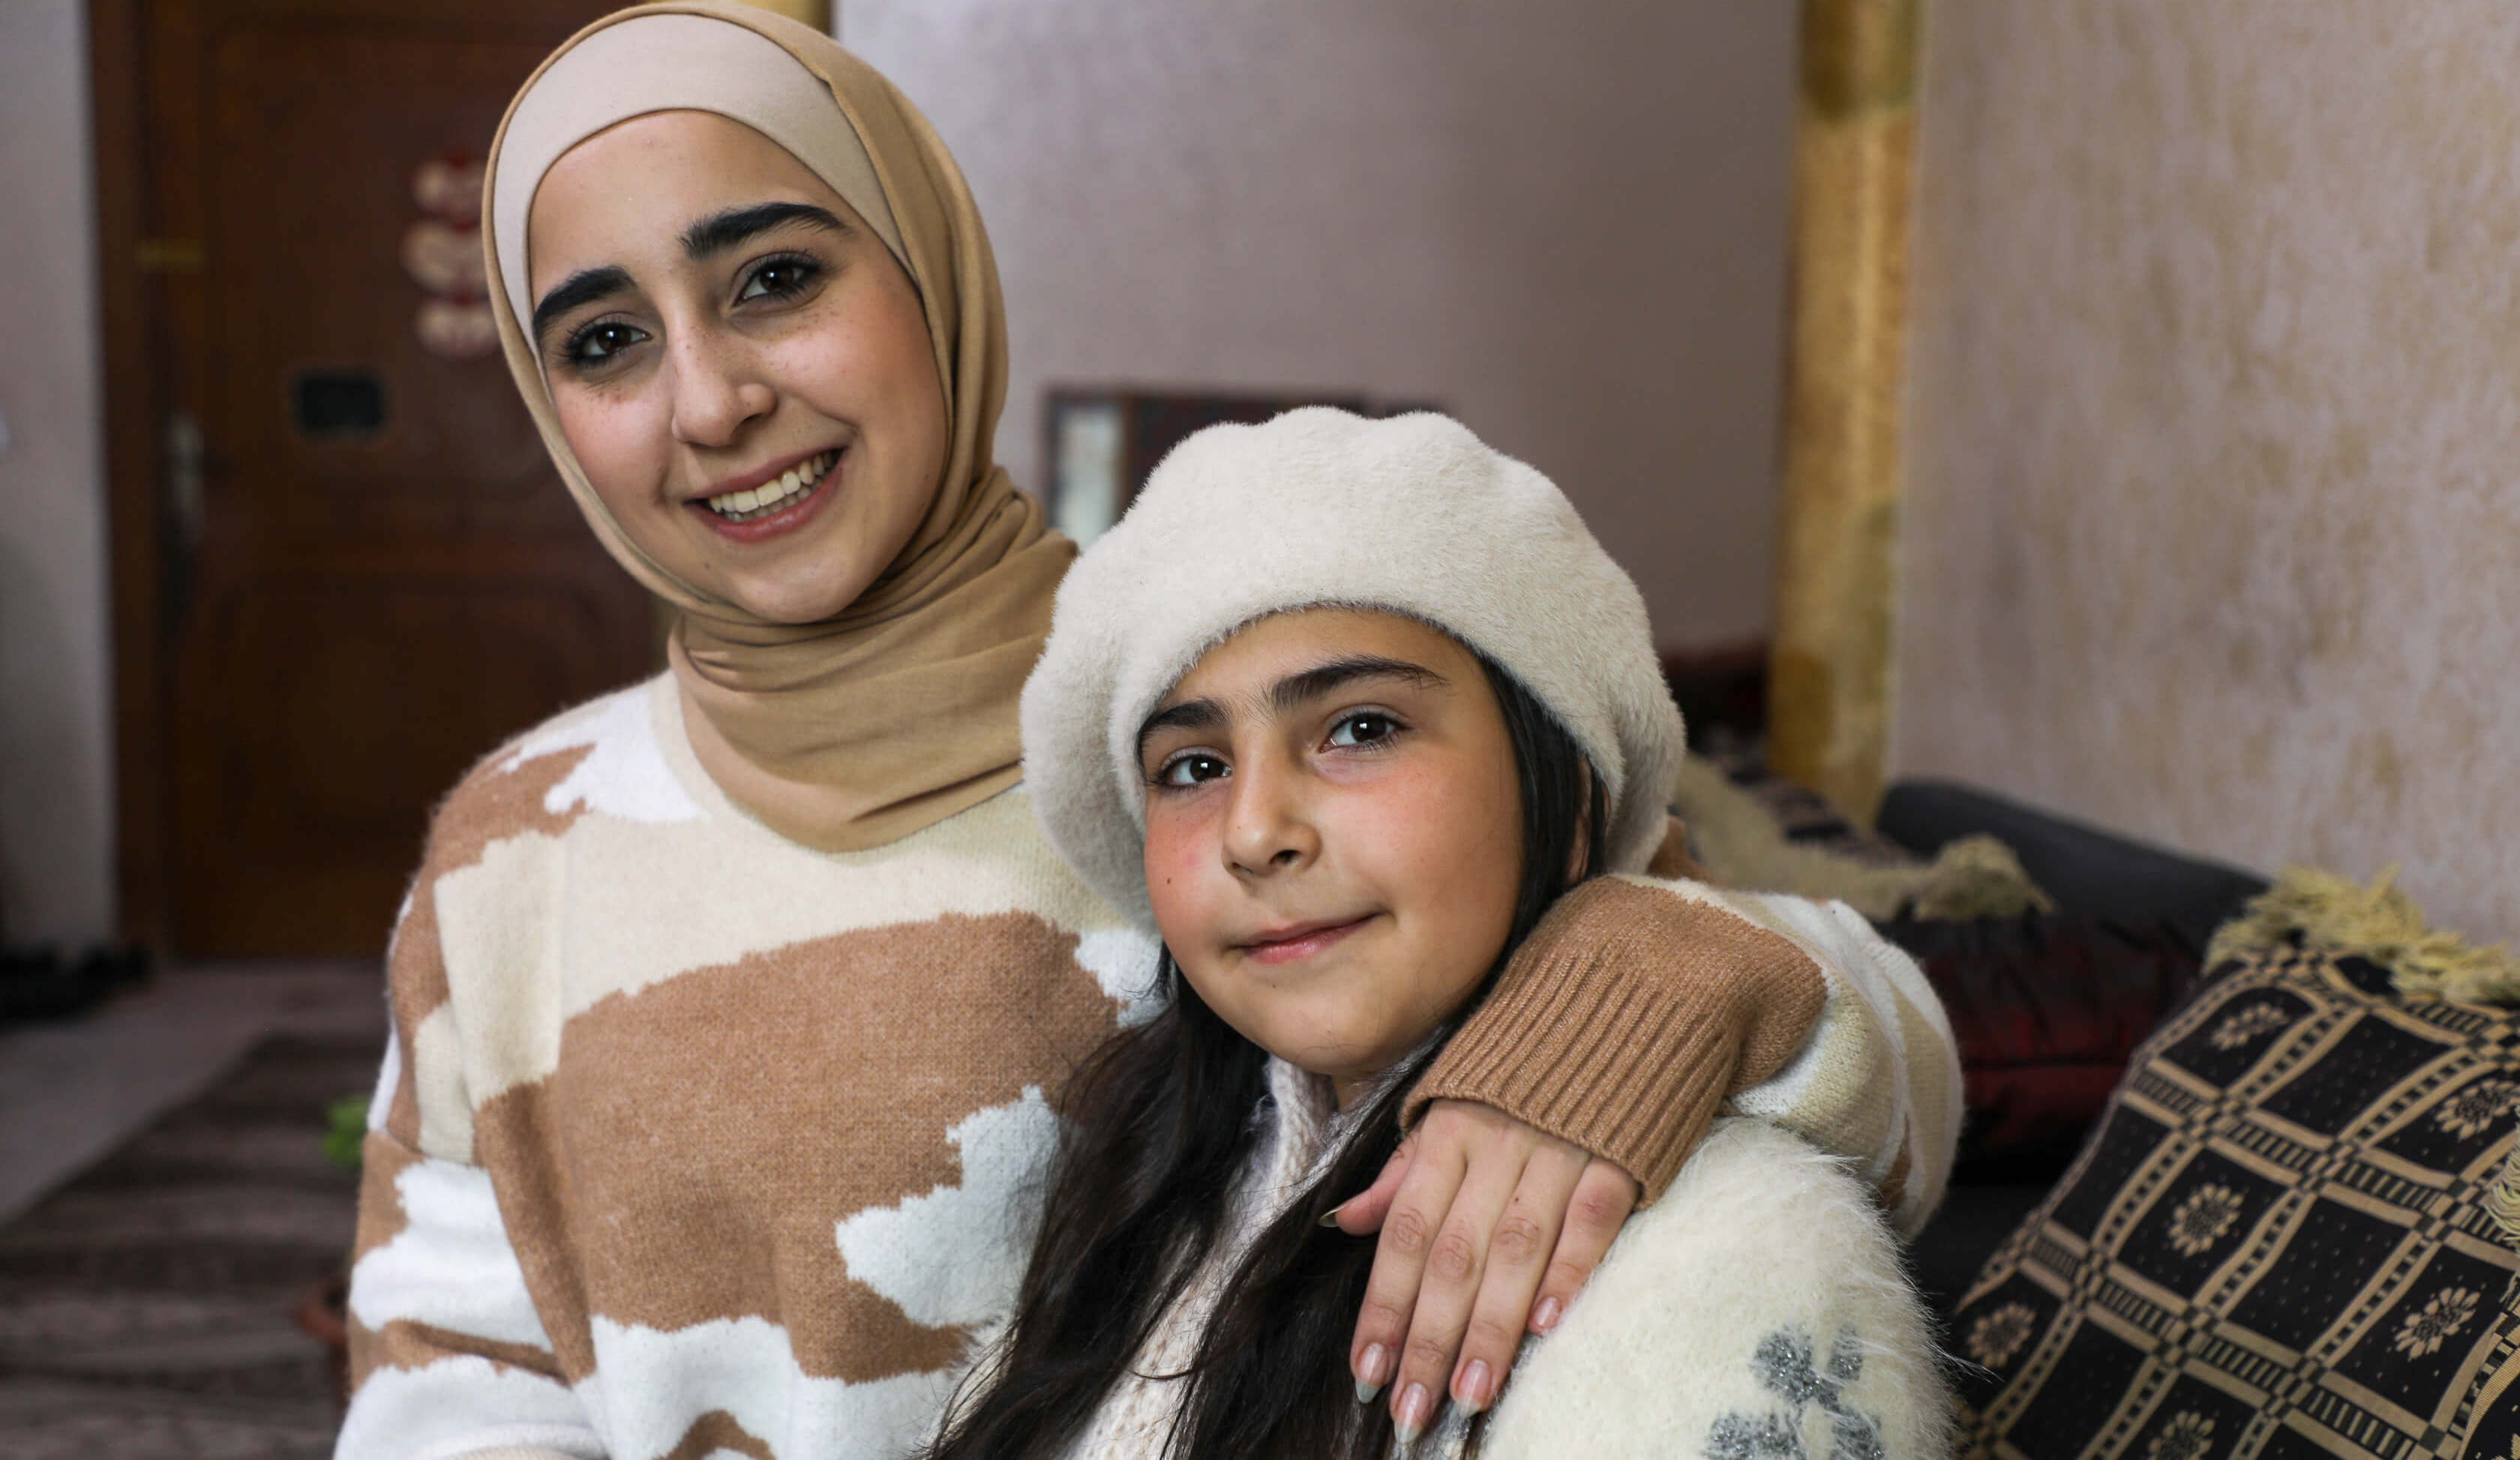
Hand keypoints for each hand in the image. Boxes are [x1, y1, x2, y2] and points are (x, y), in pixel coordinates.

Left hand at [1330, 1099, 1639, 1438]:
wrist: (1620, 1003)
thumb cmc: (1523, 1070)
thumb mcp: (1449, 1105)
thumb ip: (1401, 1171)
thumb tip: (1344, 1223)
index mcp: (1447, 1133)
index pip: (1404, 1232)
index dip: (1383, 1305)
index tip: (1367, 1372)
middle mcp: (1494, 1144)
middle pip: (1452, 1254)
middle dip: (1428, 1338)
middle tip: (1411, 1411)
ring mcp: (1558, 1149)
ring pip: (1514, 1249)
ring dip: (1490, 1328)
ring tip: (1469, 1394)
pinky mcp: (1619, 1155)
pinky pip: (1589, 1220)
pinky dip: (1568, 1273)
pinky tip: (1545, 1327)